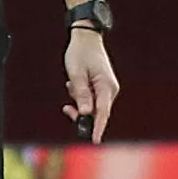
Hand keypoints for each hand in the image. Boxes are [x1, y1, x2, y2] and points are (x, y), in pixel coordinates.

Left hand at [64, 28, 119, 143]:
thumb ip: (81, 94)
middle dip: (81, 113)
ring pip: (92, 106)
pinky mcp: (102, 86)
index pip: (102, 112)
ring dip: (79, 102)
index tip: (94, 141)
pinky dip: (81, 97)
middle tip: (67, 108)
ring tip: (71, 85)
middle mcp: (110, 89)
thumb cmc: (80, 54)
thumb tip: (85, 113)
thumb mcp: (76, 74)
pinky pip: (91, 99)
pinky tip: (74, 84)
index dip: (97, 128)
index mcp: (106, 86)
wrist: (86, 37)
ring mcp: (106, 88)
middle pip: (97, 112)